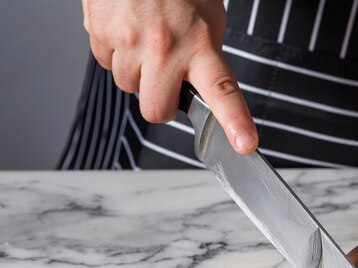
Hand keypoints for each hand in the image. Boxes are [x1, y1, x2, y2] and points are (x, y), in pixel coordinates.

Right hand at [82, 0, 256, 153]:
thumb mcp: (209, 21)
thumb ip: (206, 59)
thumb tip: (203, 91)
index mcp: (201, 45)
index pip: (222, 91)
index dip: (235, 122)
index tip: (244, 144)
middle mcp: (165, 48)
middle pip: (156, 111)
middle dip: (159, 104)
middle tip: (165, 83)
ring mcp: (130, 41)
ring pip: (127, 86)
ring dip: (136, 73)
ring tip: (145, 40)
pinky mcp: (101, 33)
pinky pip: (105, 63)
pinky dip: (114, 53)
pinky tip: (126, 30)